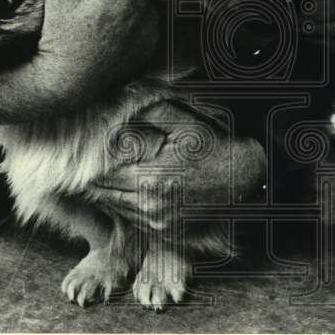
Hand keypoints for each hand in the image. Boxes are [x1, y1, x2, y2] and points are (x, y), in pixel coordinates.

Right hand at [31, 0, 158, 106]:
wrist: (68, 80)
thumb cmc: (61, 34)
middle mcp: (150, 10)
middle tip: (88, 7)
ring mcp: (154, 30)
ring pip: (137, 0)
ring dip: (122, 2)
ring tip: (98, 21)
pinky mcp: (152, 45)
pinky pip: (143, 20)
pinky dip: (130, 21)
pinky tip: (110, 32)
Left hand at [90, 101, 266, 231]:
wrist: (243, 178)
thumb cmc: (213, 148)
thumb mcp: (185, 123)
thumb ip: (150, 113)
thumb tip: (121, 103)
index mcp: (150, 178)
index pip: (102, 175)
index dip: (94, 162)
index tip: (91, 151)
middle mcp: (150, 206)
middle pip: (103, 194)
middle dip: (97, 176)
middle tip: (94, 162)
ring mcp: (156, 222)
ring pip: (114, 207)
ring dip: (109, 191)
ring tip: (112, 172)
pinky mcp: (163, 232)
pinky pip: (130, 219)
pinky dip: (126, 204)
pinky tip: (132, 187)